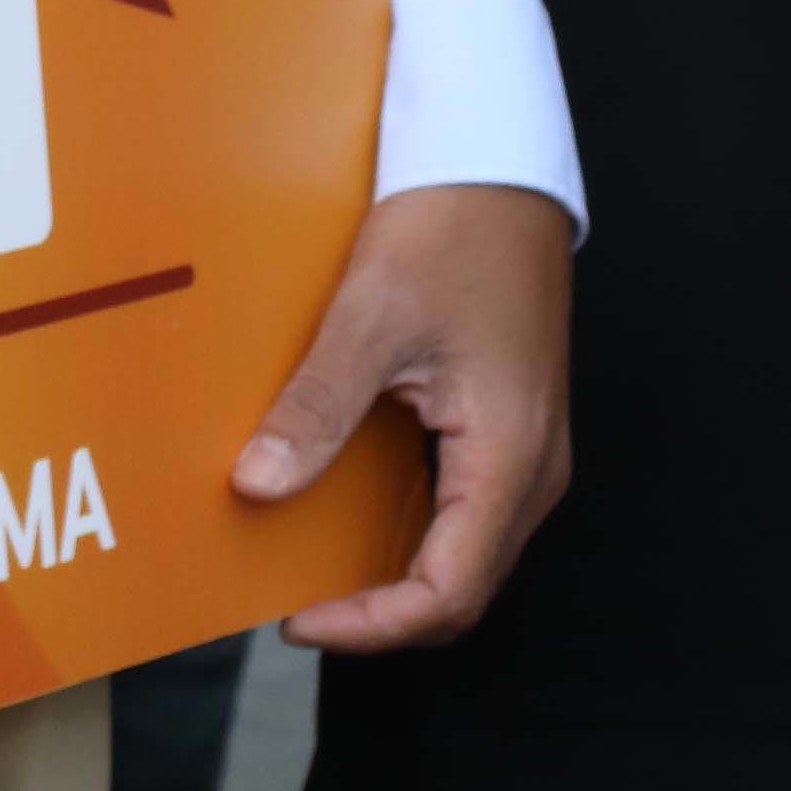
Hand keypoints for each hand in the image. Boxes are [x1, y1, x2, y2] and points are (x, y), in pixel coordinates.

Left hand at [242, 183, 570, 653]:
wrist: (495, 166)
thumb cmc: (451, 230)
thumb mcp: (370, 317)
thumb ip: (317, 408)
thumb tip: (259, 485)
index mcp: (510, 456)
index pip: (448, 593)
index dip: (372, 624)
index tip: (299, 618)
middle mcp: (531, 470)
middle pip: (460, 589)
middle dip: (379, 612)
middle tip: (294, 603)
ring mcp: (523, 452)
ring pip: (462, 554)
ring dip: (391, 574)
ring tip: (310, 566)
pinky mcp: (504, 428)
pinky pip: (460, 510)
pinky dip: (405, 530)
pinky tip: (344, 508)